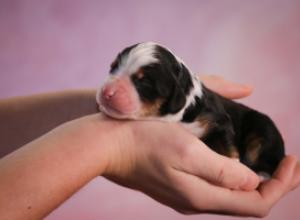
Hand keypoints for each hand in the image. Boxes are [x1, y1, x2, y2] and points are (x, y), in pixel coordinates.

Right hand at [101, 75, 299, 215]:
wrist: (110, 146)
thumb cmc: (145, 141)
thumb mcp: (187, 150)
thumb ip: (222, 171)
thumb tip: (251, 180)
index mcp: (202, 196)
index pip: (257, 203)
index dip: (281, 185)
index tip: (292, 160)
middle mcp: (197, 202)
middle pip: (247, 203)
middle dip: (274, 185)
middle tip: (290, 163)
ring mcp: (186, 196)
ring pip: (232, 197)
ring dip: (255, 182)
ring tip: (269, 164)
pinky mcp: (178, 185)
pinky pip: (216, 189)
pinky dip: (235, 179)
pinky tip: (237, 165)